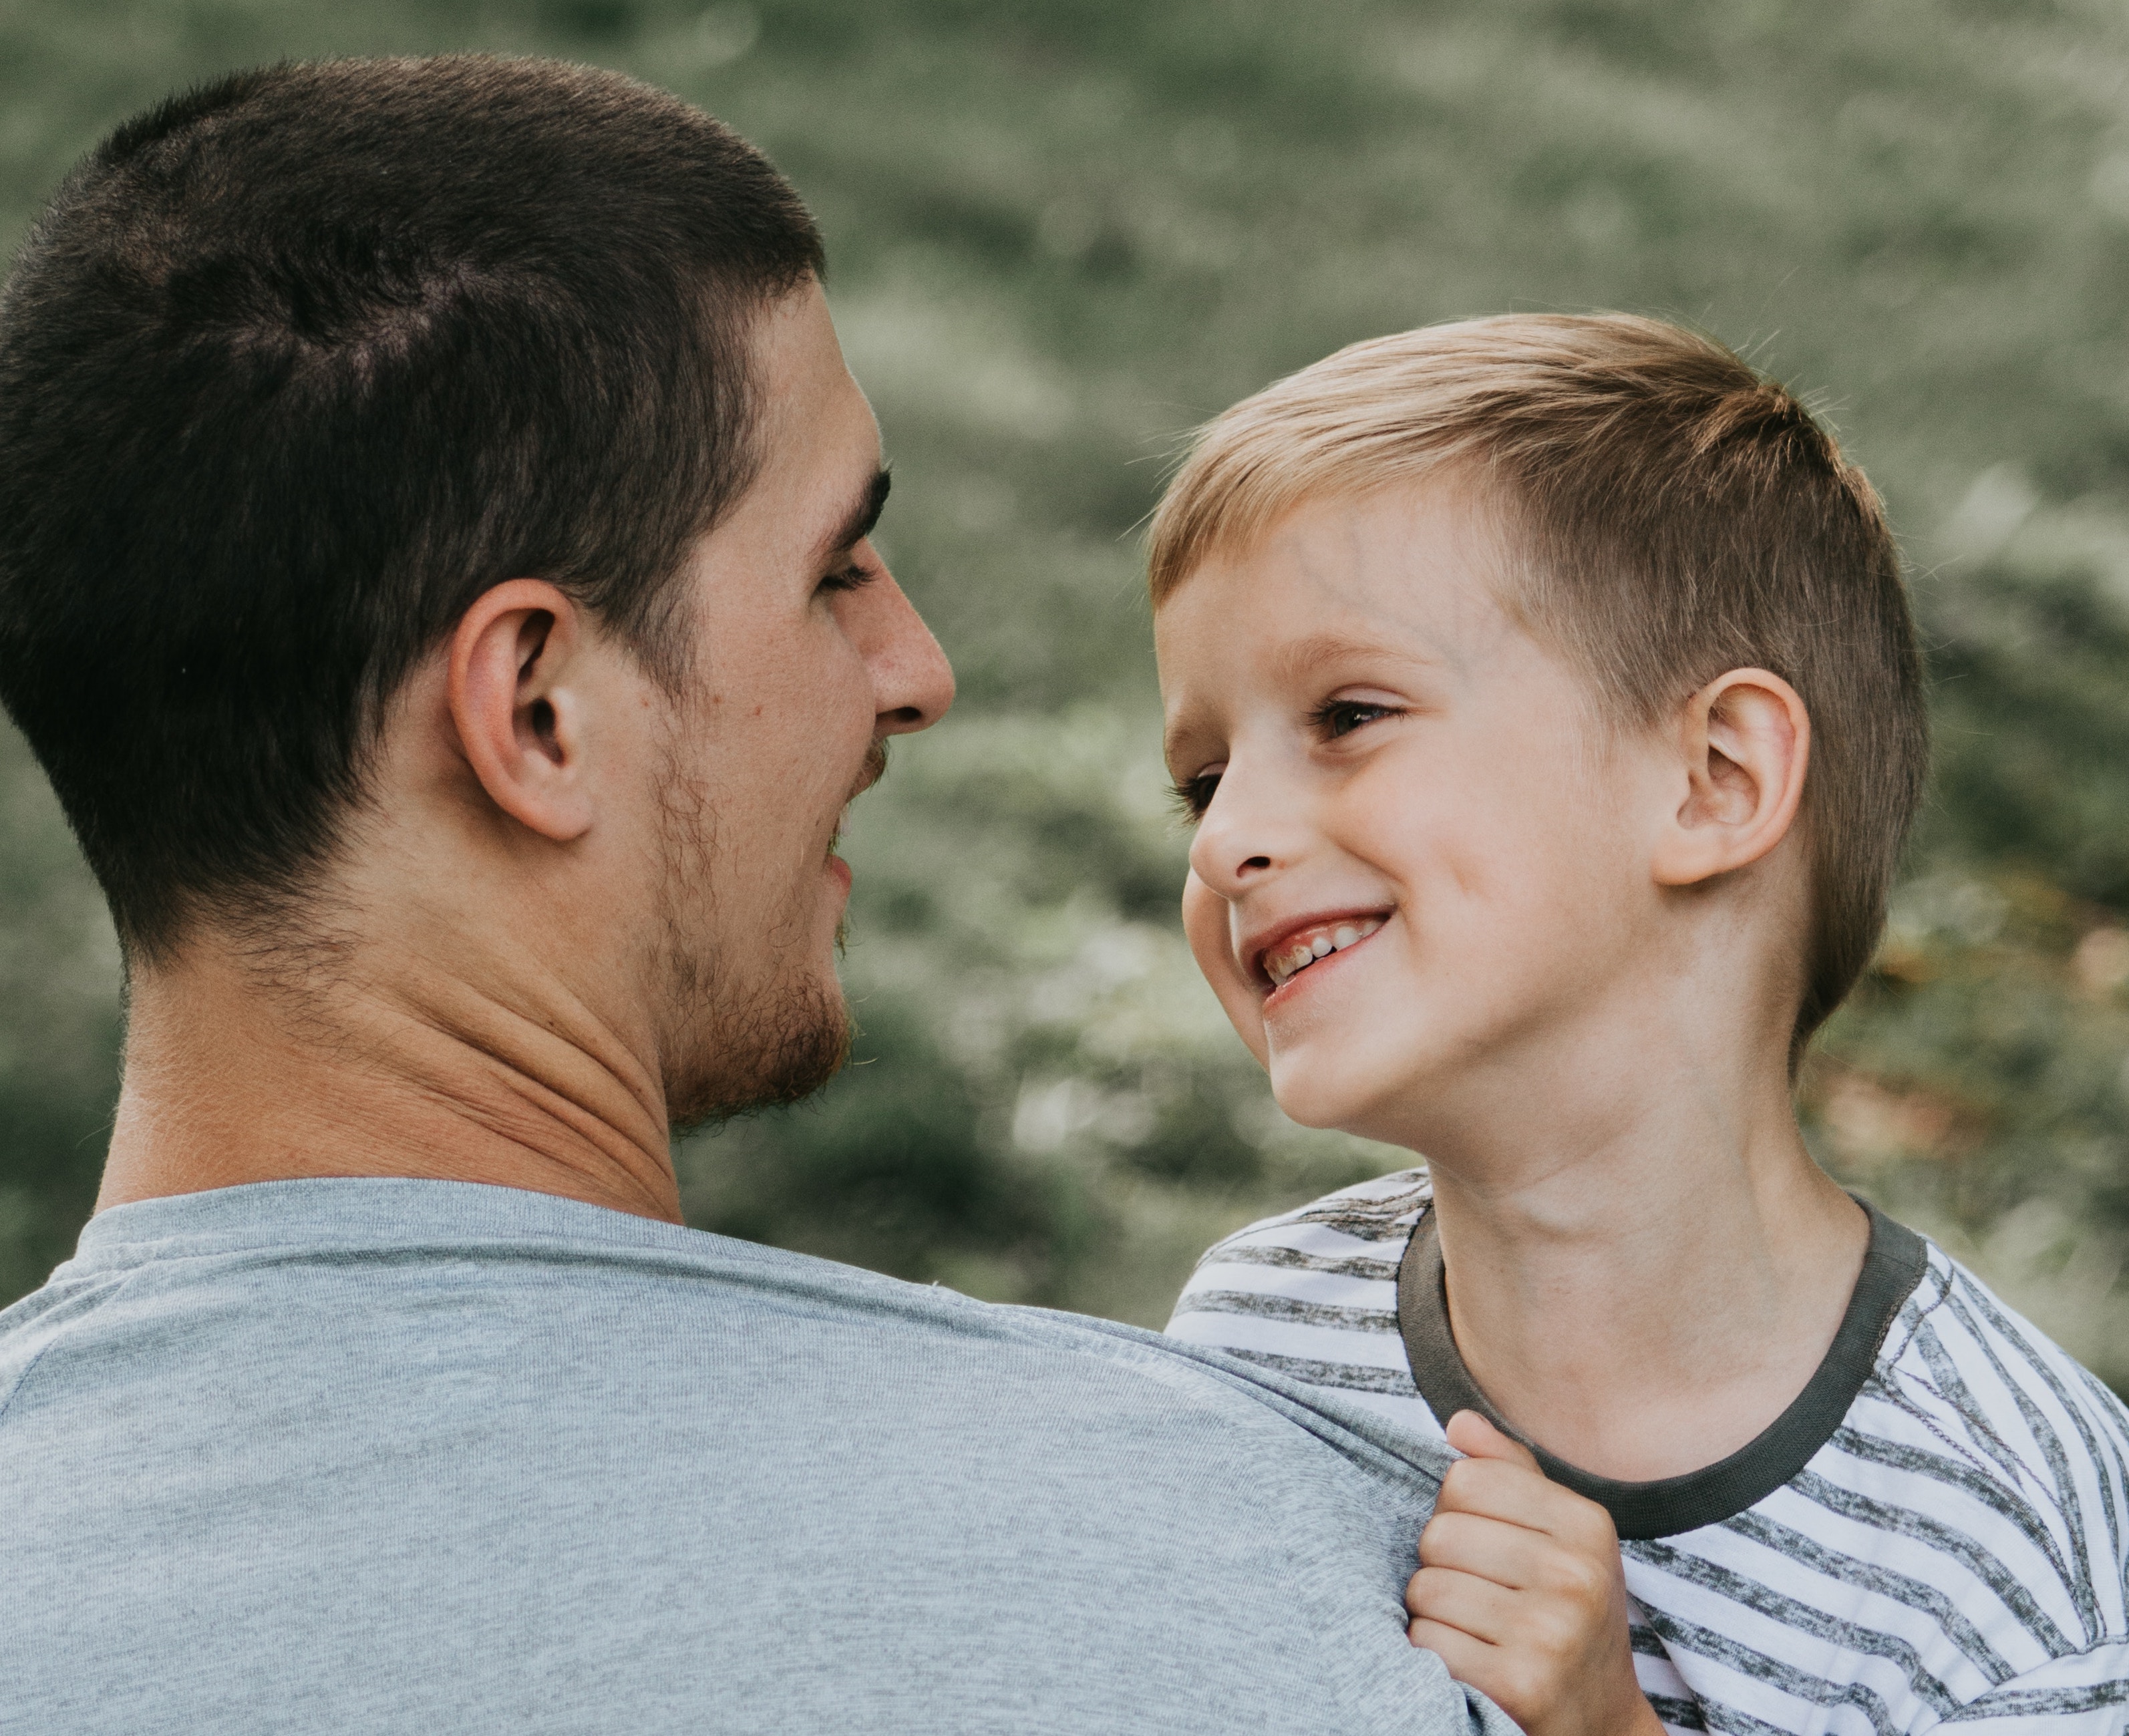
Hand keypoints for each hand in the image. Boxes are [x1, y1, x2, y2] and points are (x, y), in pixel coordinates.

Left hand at [1406, 1411, 1662, 1735]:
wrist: (1601, 1724)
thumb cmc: (1568, 1616)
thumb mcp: (1561, 1538)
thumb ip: (1509, 1472)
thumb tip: (1458, 1423)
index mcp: (1587, 1524)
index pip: (1465, 1479)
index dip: (1457, 1512)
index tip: (1486, 1546)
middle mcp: (1576, 1574)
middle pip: (1438, 1534)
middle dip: (1442, 1566)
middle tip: (1481, 1596)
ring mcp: (1552, 1630)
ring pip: (1425, 1588)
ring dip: (1433, 1614)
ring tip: (1477, 1631)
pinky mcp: (1522, 1683)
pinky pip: (1427, 1642)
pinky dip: (1434, 1654)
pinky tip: (1472, 1663)